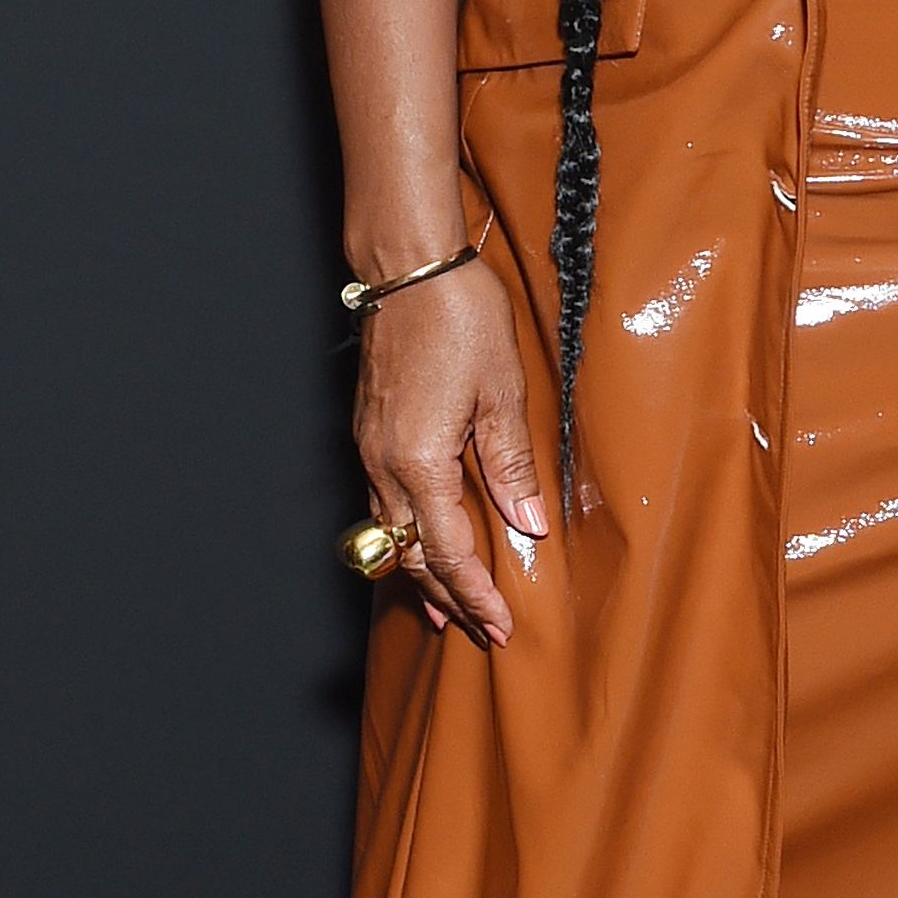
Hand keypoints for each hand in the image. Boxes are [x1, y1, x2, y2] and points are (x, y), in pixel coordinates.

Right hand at [353, 261, 547, 644]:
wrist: (409, 266)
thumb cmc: (459, 317)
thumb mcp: (502, 393)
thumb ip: (511, 465)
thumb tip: (528, 524)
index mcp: (419, 461)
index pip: (447, 551)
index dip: (474, 594)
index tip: (499, 627)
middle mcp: (384, 464)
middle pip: (411, 554)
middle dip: (447, 597)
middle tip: (481, 631)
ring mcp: (370, 449)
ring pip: (391, 534)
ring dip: (421, 573)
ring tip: (446, 609)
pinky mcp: (369, 433)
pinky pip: (383, 505)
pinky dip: (406, 537)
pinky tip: (423, 544)